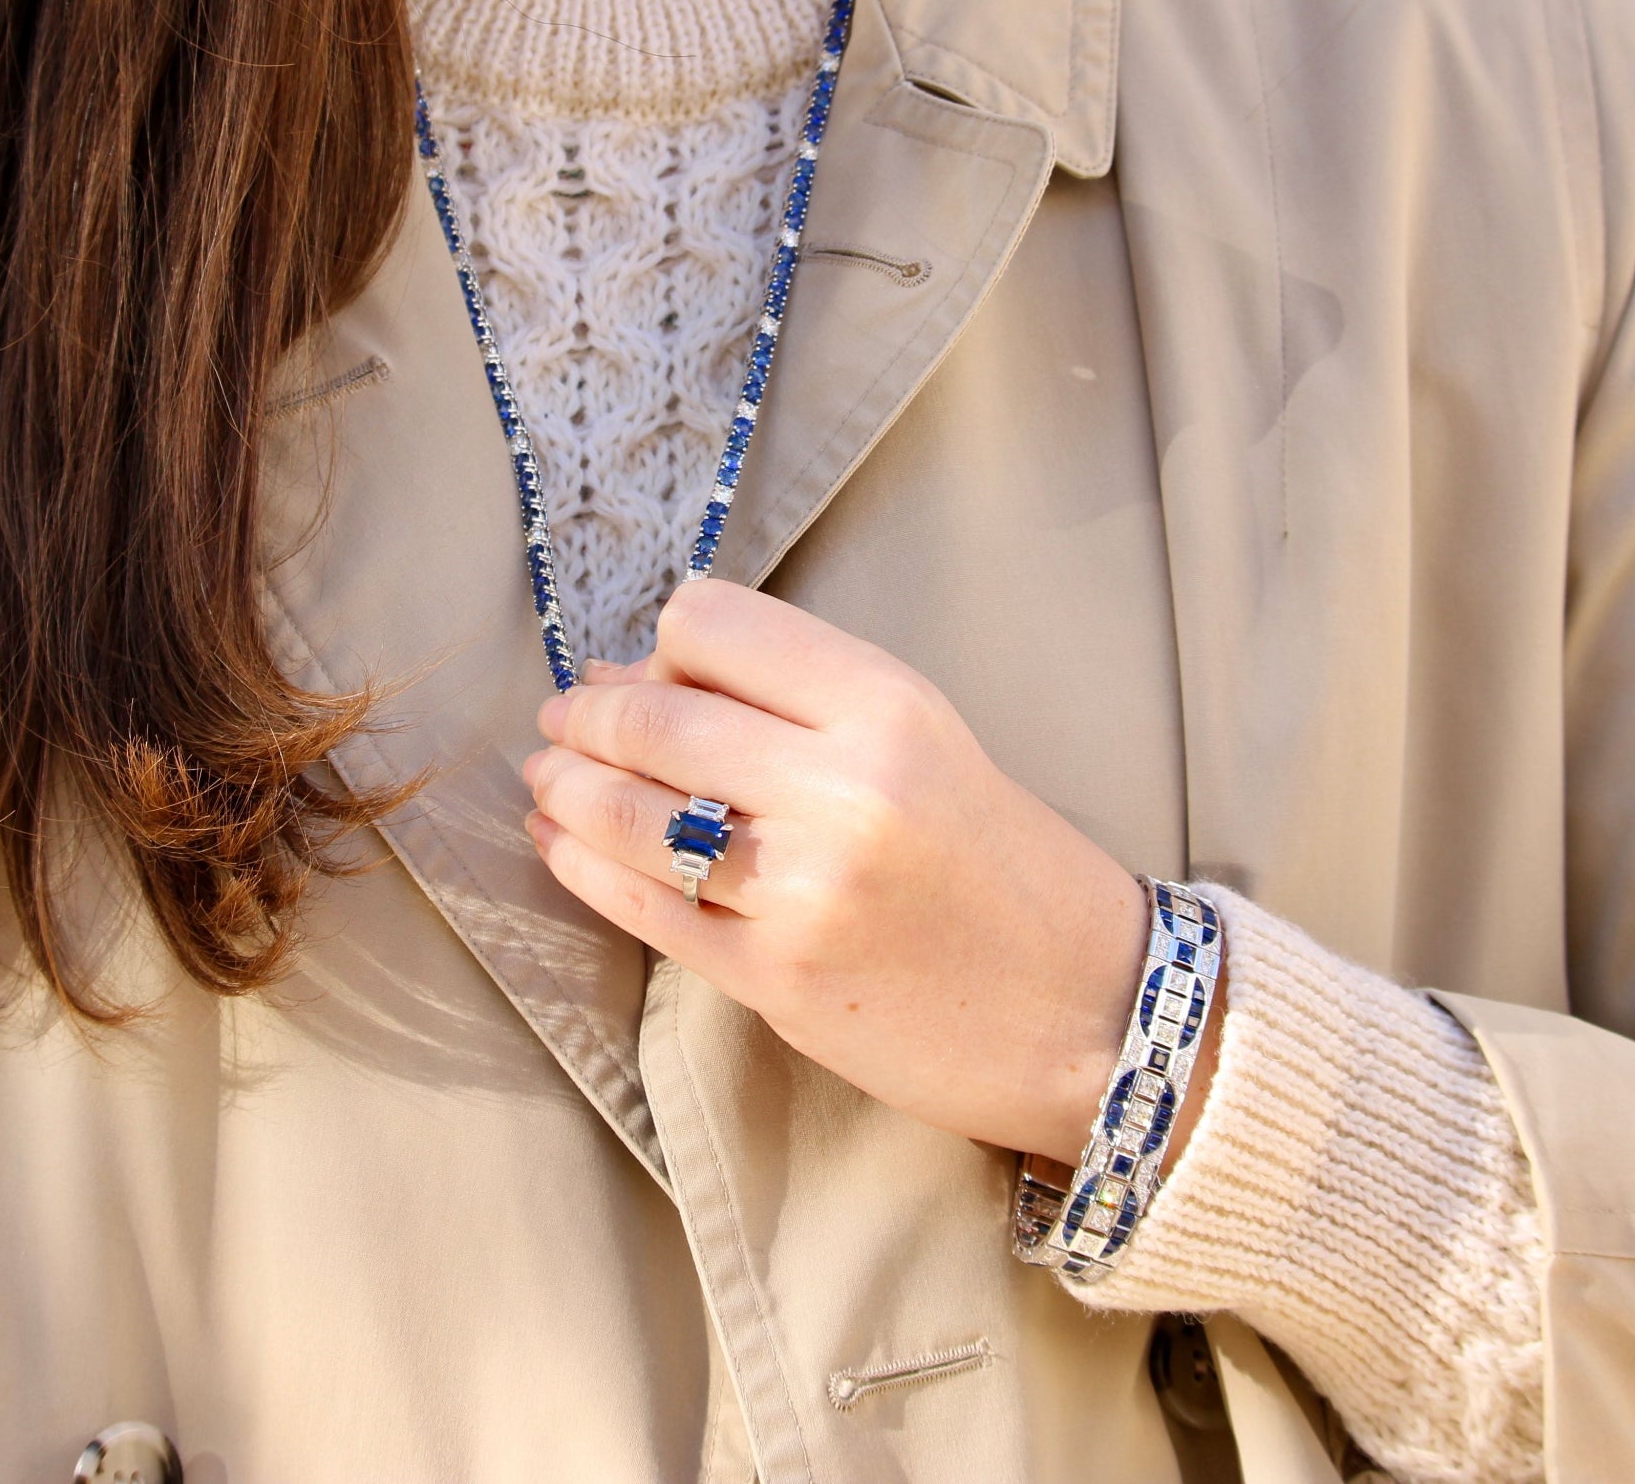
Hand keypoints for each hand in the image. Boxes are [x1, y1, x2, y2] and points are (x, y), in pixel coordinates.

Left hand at [523, 580, 1221, 1163]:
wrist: (1086, 1008)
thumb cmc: (1001, 858)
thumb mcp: (926, 737)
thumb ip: (799, 697)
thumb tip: (642, 675)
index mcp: (886, 707)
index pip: (715, 627)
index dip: (664, 642)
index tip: (649, 664)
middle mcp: (842, 790)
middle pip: (656, 720)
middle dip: (588, 713)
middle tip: (562, 716)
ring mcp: (803, 892)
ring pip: (633, 816)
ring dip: (568, 788)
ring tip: (549, 776)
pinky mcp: (775, 981)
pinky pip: (647, 909)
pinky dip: (584, 869)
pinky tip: (561, 845)